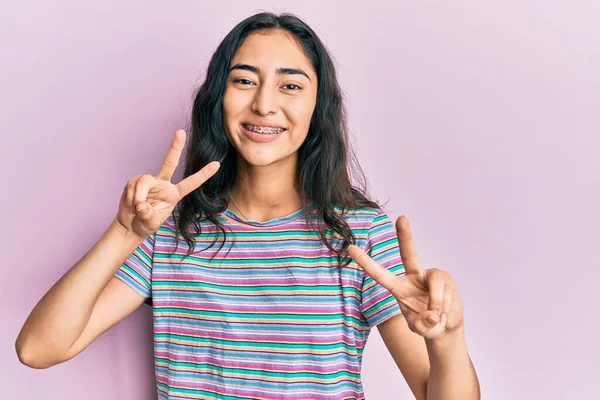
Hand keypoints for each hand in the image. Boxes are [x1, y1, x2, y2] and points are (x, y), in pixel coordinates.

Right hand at [115, 129, 219, 237]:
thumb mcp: (151, 224)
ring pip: (144, 180)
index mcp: (174, 194)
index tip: (217, 164)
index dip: (204, 174)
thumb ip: (149, 215)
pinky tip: (131, 205)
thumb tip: (141, 205)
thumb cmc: (145, 224)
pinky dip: (131, 197)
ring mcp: (149, 181)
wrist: (130, 225)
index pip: (191, 183)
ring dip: (139, 196)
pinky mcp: (135, 181)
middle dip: (175, 147)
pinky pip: (133, 185)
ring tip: (136, 209)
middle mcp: (163, 184)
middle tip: (181, 132)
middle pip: (169, 163)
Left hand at [348, 215, 463, 339]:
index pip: (380, 274)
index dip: (366, 262)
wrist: (446, 327)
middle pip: (409, 253)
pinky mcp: (446, 279)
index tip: (350, 248)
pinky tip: (446, 314)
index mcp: (399, 288)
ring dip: (438, 305)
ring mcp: (431, 276)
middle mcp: (415, 276)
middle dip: (405, 235)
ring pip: (436, 286)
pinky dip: (447, 308)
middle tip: (402, 218)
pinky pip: (447, 292)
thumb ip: (423, 325)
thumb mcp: (420, 329)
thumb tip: (432, 314)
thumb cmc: (427, 325)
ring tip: (438, 318)